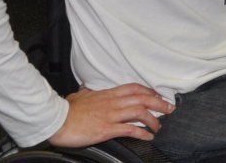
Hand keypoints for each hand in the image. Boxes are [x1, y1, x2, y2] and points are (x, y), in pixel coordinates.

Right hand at [48, 84, 173, 146]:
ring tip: (159, 126)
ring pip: (140, 113)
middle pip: (143, 99)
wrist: (56, 120)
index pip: (134, 88)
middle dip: (159, 103)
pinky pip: (130, 129)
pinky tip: (148, 136)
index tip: (158, 95)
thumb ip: (87, 93)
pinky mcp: (107, 129)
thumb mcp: (79, 96)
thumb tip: (88, 89)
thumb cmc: (66, 110)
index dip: (149, 91)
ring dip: (154, 119)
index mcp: (107, 94)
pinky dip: (142, 133)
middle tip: (170, 108)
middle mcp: (113, 103)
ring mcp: (111, 115)